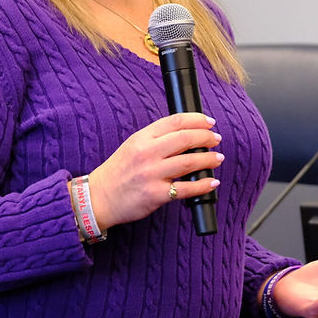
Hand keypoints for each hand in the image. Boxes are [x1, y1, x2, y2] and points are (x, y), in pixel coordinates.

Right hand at [87, 112, 223, 230]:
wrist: (99, 197)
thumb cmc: (118, 171)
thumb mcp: (132, 145)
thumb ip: (155, 139)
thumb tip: (185, 134)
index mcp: (142, 138)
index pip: (175, 121)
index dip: (196, 119)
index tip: (209, 122)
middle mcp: (147, 153)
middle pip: (185, 138)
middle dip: (206, 137)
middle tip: (216, 139)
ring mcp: (151, 174)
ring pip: (189, 162)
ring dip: (208, 159)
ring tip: (217, 158)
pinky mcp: (155, 195)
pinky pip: (186, 189)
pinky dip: (203, 185)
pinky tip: (212, 182)